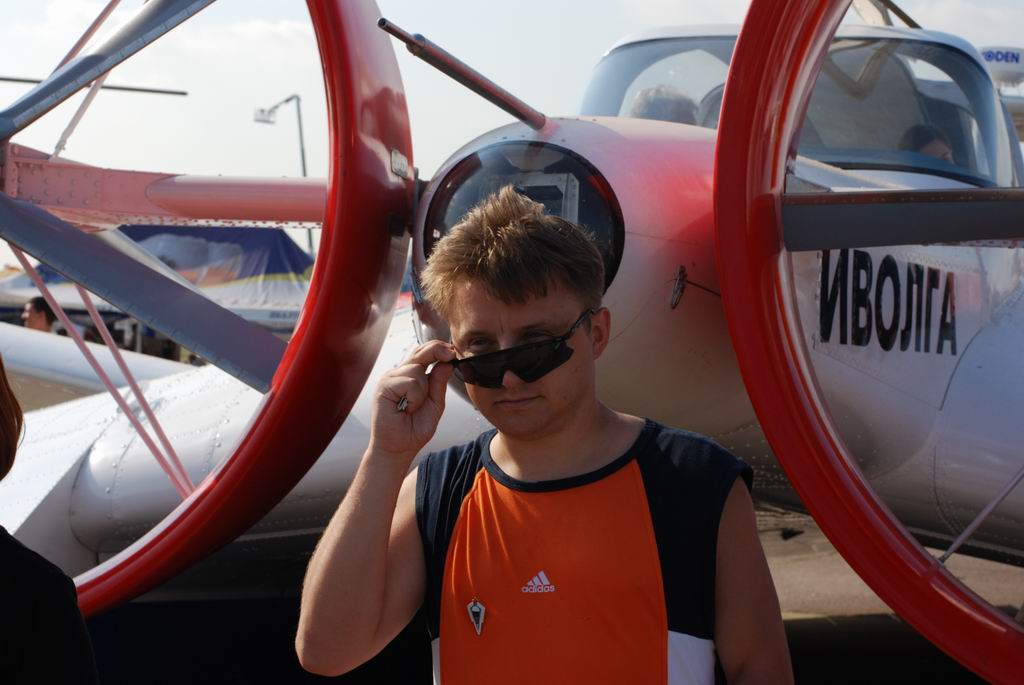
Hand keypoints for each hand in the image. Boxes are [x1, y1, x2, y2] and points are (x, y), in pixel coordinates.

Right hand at [368, 340, 455, 463]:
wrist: (399, 448)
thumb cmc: (414, 429)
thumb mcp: (435, 404)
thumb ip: (439, 383)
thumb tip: (446, 362)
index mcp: (410, 375)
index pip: (424, 352)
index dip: (439, 348)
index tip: (453, 352)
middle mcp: (399, 373)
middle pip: (419, 351)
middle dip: (436, 351)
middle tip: (450, 355)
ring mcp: (390, 378)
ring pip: (416, 369)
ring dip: (422, 391)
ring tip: (413, 407)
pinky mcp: (384, 386)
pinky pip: (409, 382)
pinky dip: (414, 397)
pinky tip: (406, 409)